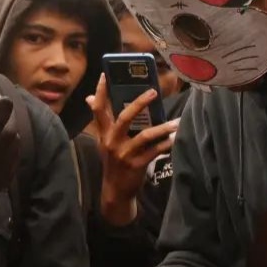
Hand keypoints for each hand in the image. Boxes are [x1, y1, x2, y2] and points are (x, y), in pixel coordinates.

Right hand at [87, 75, 178, 226]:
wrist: (115, 191)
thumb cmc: (113, 162)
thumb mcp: (104, 141)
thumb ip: (101, 121)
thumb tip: (89, 99)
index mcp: (104, 134)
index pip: (99, 109)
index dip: (101, 92)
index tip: (106, 75)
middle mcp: (112, 142)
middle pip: (124, 118)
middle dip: (139, 103)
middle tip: (154, 91)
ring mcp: (124, 154)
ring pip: (145, 136)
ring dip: (163, 128)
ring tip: (176, 122)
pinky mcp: (136, 165)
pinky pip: (154, 151)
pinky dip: (166, 144)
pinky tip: (175, 138)